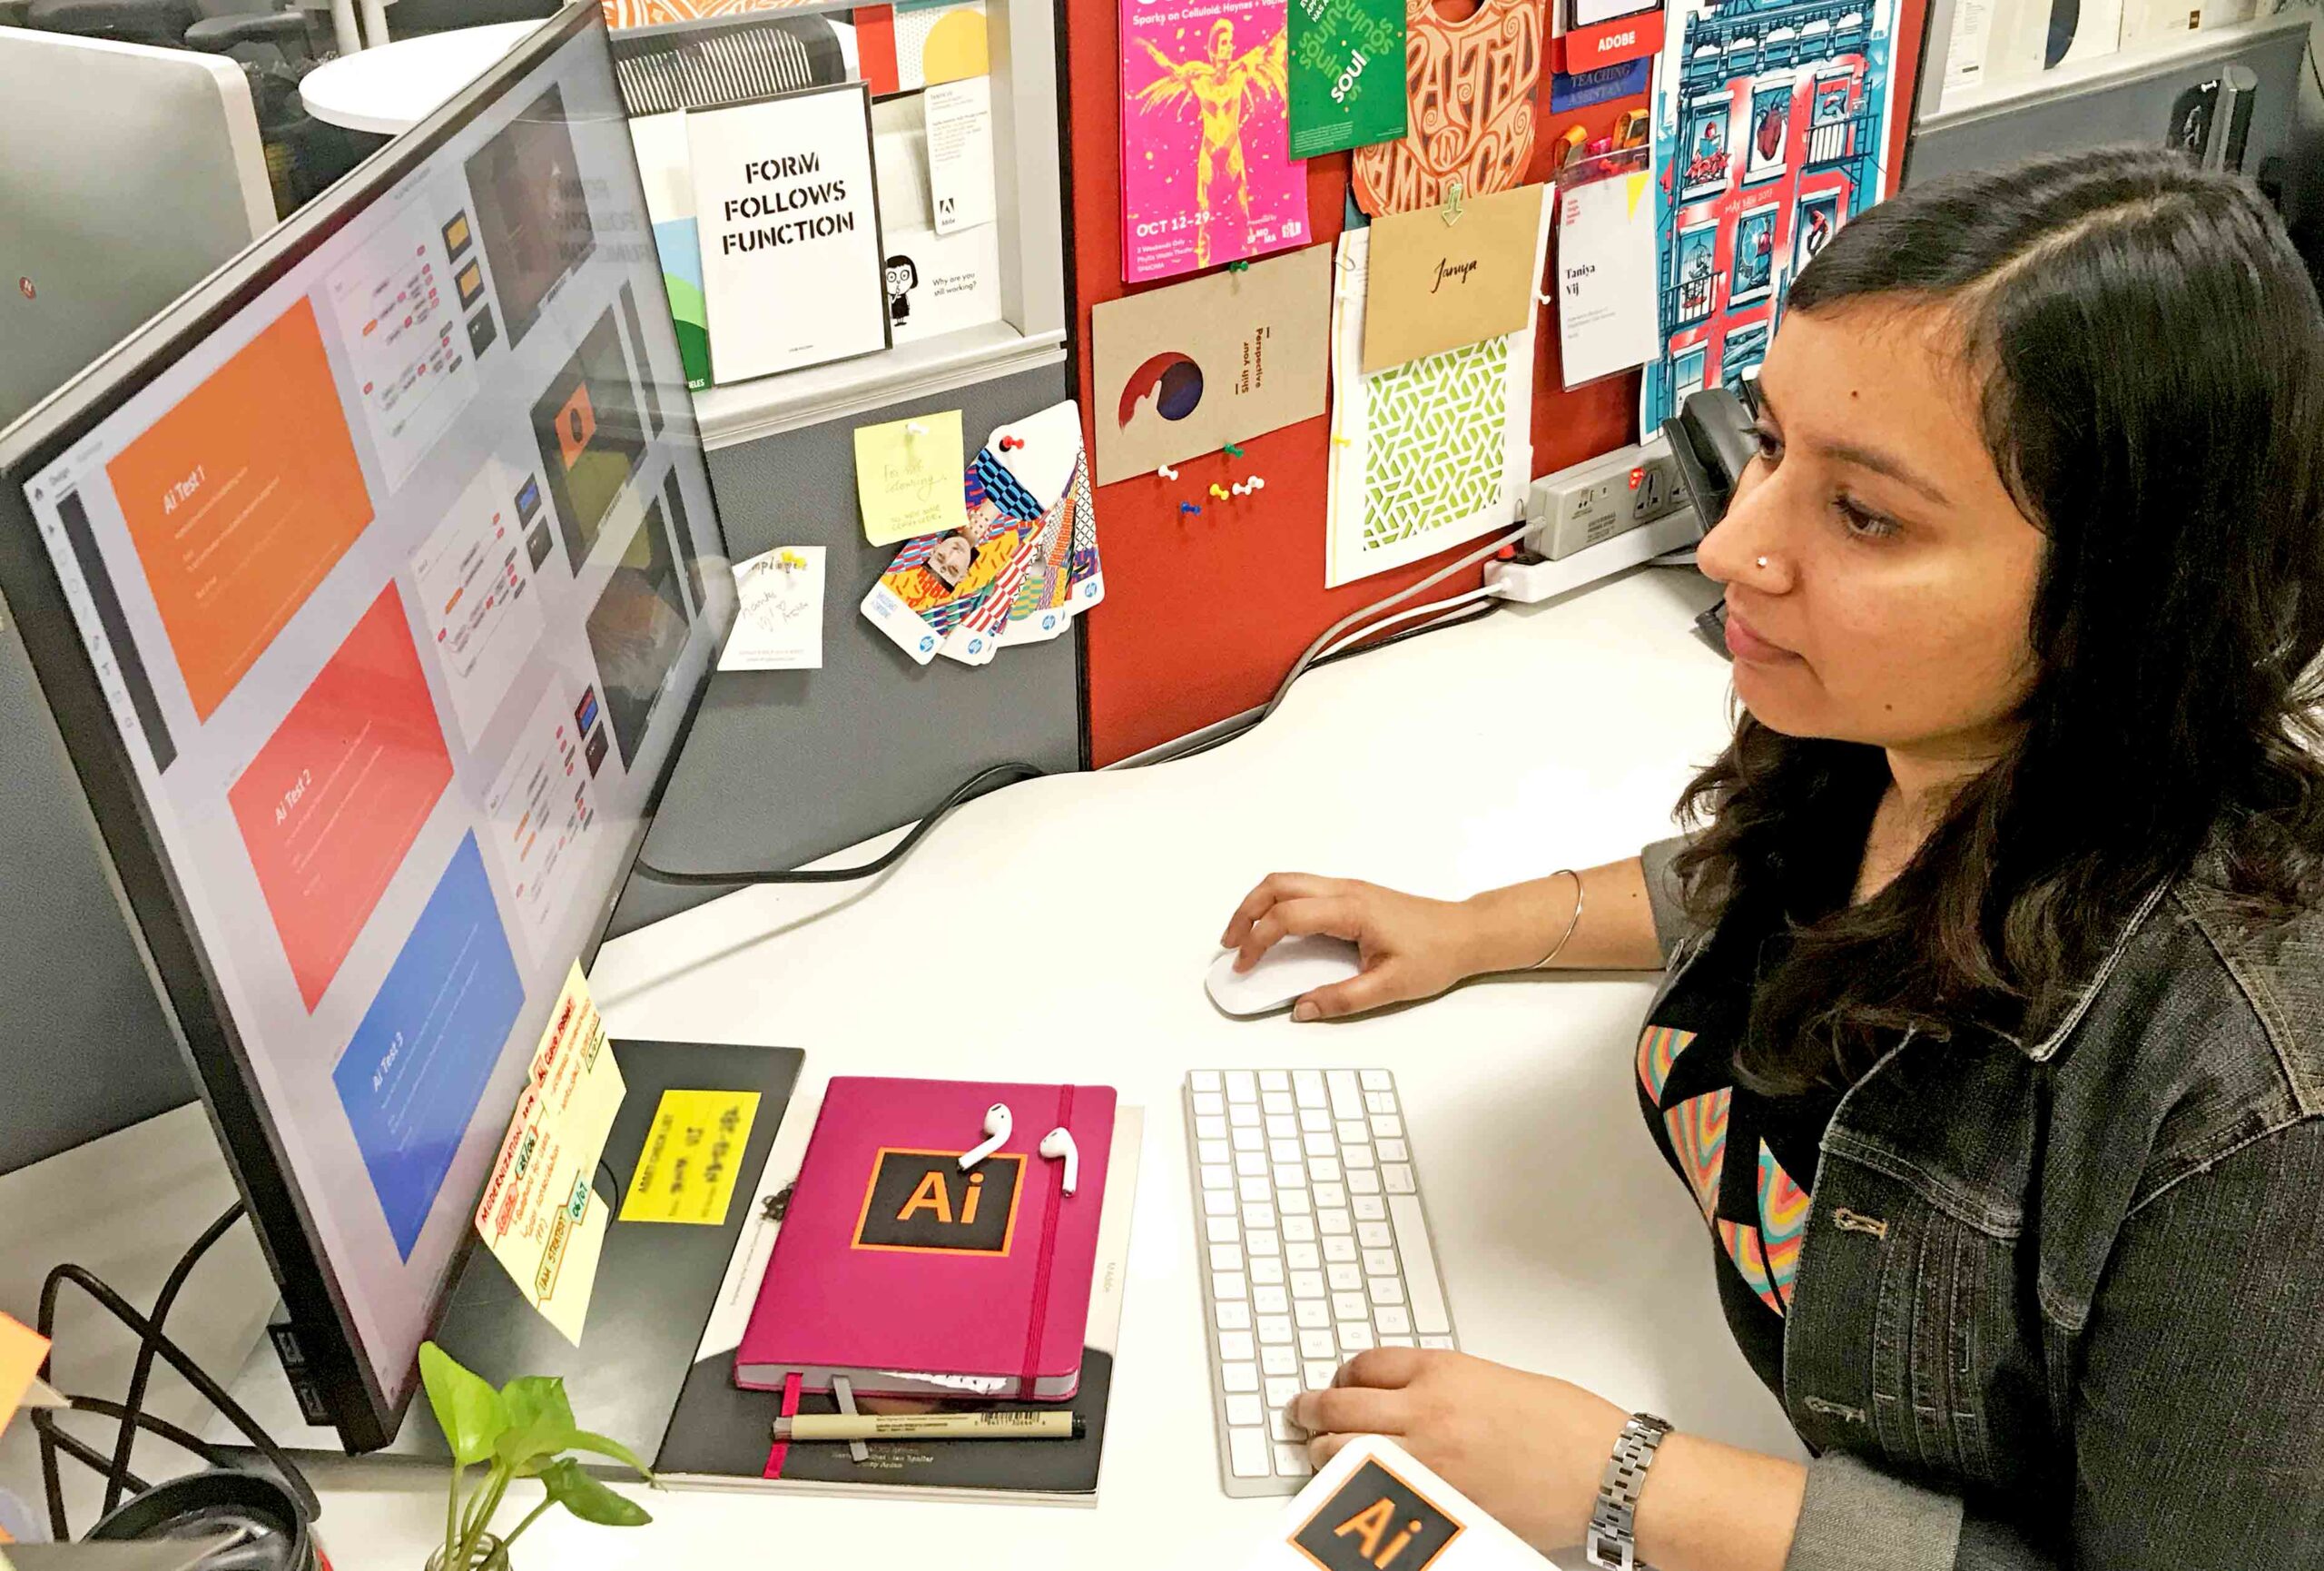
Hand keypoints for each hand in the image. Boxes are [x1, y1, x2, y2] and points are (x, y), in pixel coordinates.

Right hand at [1218, 874, 1484, 1019]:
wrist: (1466, 933)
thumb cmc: (1436, 954)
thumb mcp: (1389, 987)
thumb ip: (1341, 1000)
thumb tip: (1302, 1009)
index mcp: (1350, 909)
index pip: (1286, 916)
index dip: (1258, 941)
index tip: (1245, 965)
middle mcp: (1345, 891)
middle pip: (1277, 885)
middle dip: (1245, 911)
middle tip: (1230, 943)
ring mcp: (1348, 889)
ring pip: (1288, 882)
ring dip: (1259, 904)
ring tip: (1245, 935)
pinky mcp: (1352, 895)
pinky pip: (1303, 889)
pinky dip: (1278, 904)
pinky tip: (1277, 929)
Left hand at [1288, 1348, 1628, 1555]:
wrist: (1606, 1472)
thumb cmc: (1570, 1427)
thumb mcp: (1498, 1380)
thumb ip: (1448, 1385)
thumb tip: (1412, 1397)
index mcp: (1445, 1371)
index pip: (1366, 1364)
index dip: (1343, 1374)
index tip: (1337, 1382)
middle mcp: (1428, 1412)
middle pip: (1341, 1405)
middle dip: (1312, 1409)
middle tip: (1301, 1412)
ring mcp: (1428, 1462)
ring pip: (1342, 1452)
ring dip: (1323, 1451)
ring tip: (1317, 1451)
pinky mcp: (1436, 1506)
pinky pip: (1374, 1495)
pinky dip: (1354, 1491)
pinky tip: (1350, 1490)